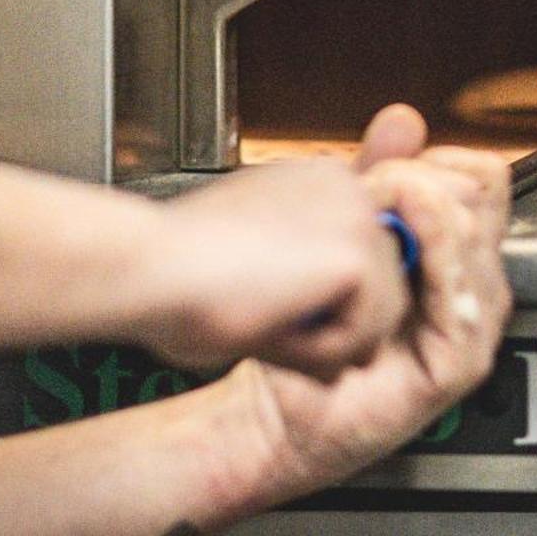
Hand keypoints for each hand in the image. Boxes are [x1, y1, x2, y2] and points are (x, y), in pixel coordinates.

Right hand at [140, 155, 409, 376]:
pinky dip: (319, 355)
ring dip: (326, 343)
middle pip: (383, 283)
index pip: (364, 251)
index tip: (285, 310)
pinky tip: (274, 332)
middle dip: (337, 323)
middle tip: (270, 323)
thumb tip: (321, 308)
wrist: (152, 267)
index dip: (335, 296)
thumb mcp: (251, 255)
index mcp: (317, 181)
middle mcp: (344, 186)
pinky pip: (364, 336)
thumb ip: (296, 268)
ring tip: (267, 326)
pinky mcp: (357, 255)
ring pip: (380, 316)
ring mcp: (356, 216)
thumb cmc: (176, 271)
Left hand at [226, 111, 512, 504]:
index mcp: (458, 249)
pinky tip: (399, 238)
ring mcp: (471, 322)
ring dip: (418, 207)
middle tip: (372, 187)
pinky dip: (433, 251)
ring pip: (473, 231)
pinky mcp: (459, 362)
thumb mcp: (344, 227)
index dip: (437, 159)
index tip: (390, 167)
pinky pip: (462, 294)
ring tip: (373, 210)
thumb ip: (377, 171)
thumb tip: (403, 117)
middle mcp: (474, 283)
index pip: (483, 177)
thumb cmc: (312, 323)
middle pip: (481, 195)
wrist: (279, 399)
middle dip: (419, 176)